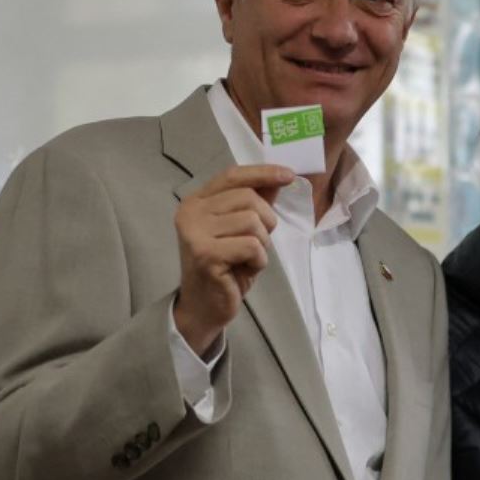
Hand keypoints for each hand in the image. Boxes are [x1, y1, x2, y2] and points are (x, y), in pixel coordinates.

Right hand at [171, 164, 293, 355]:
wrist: (204, 306)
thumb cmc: (225, 267)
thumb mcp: (242, 231)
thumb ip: (256, 202)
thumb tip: (279, 177)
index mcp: (196, 202)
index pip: (232, 175)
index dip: (262, 173)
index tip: (289, 175)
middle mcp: (191, 212)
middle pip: (248, 198)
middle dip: (266, 221)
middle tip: (257, 245)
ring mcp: (195, 233)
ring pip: (252, 221)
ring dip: (262, 244)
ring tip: (247, 259)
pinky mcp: (206, 254)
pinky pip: (251, 246)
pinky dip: (258, 261)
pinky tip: (244, 270)